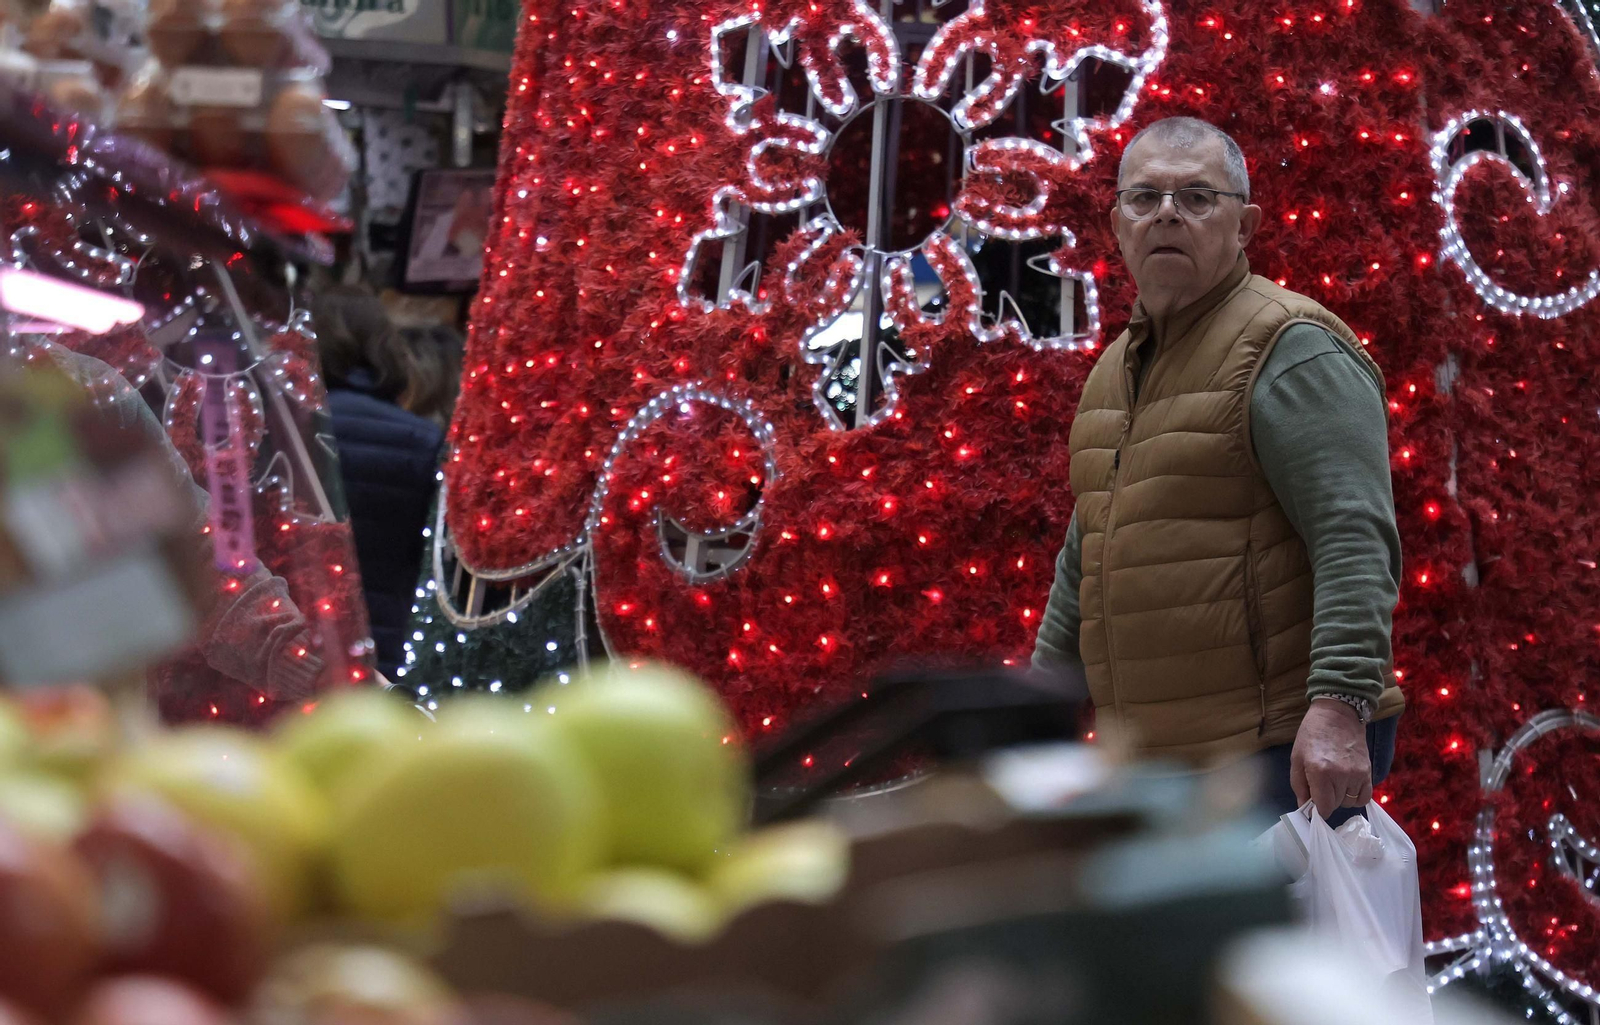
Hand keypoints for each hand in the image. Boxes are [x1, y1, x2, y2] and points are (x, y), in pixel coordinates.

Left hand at [1290, 699, 1371, 817]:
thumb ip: (1299, 786)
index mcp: (1320, 771)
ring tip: (1334, 781)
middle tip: (1321, 784)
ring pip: (1349, 803)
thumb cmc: (1311, 735)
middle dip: (1327, 800)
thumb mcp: (1297, 758)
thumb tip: (1305, 809)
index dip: (1317, 809)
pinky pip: (1364, 797)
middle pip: (1336, 805)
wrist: (1337, 715)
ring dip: (1340, 798)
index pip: (1323, 807)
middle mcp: (1341, 775)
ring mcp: (1357, 774)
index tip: (1313, 804)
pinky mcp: (1368, 772)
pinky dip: (1355, 796)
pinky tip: (1347, 786)